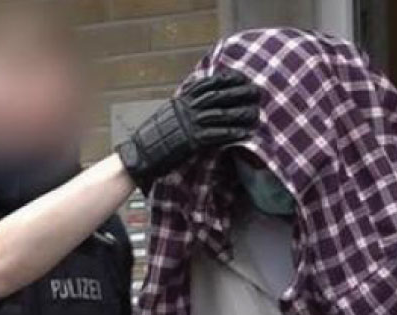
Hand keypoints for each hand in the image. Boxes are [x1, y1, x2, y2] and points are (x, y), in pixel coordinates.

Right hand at [116, 70, 260, 193]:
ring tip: (256, 113)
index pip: (207, 84)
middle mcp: (187, 109)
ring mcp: (189, 124)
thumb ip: (186, 106)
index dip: (226, 79)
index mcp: (182, 100)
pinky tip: (244, 133)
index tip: (241, 77)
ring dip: (240, 113)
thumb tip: (200, 100)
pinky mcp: (191, 141)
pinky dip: (231, 134)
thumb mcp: (170, 114)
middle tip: (257, 92)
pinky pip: (215, 135)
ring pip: (220, 115)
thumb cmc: (155, 137)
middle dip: (239, 93)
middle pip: (218, 96)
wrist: (140, 154)